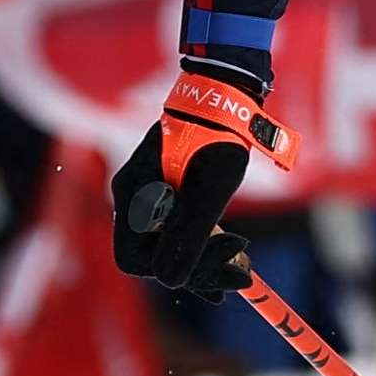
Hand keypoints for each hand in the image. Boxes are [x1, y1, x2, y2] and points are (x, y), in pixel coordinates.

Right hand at [110, 64, 292, 290]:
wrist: (225, 93)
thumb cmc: (218, 135)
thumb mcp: (210, 188)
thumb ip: (190, 234)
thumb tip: (170, 283)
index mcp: (134, 196)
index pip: (133, 260)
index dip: (171, 272)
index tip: (212, 269)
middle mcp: (133, 198)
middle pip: (153, 257)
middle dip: (196, 271)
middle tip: (241, 275)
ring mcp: (148, 194)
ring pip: (166, 246)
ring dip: (203, 262)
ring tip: (242, 269)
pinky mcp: (166, 191)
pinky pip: (175, 230)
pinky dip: (201, 247)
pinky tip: (230, 256)